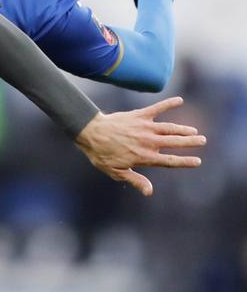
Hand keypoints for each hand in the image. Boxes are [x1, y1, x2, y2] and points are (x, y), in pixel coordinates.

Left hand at [74, 97, 204, 195]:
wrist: (90, 133)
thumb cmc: (101, 154)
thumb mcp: (117, 172)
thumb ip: (135, 180)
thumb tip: (149, 192)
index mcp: (144, 157)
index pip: (170, 161)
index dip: (185, 162)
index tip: (198, 161)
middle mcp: (148, 142)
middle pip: (175, 142)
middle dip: (190, 142)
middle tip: (202, 140)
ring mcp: (144, 128)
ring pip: (169, 128)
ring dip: (183, 129)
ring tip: (193, 130)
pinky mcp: (139, 116)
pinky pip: (156, 109)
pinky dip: (168, 104)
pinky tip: (180, 100)